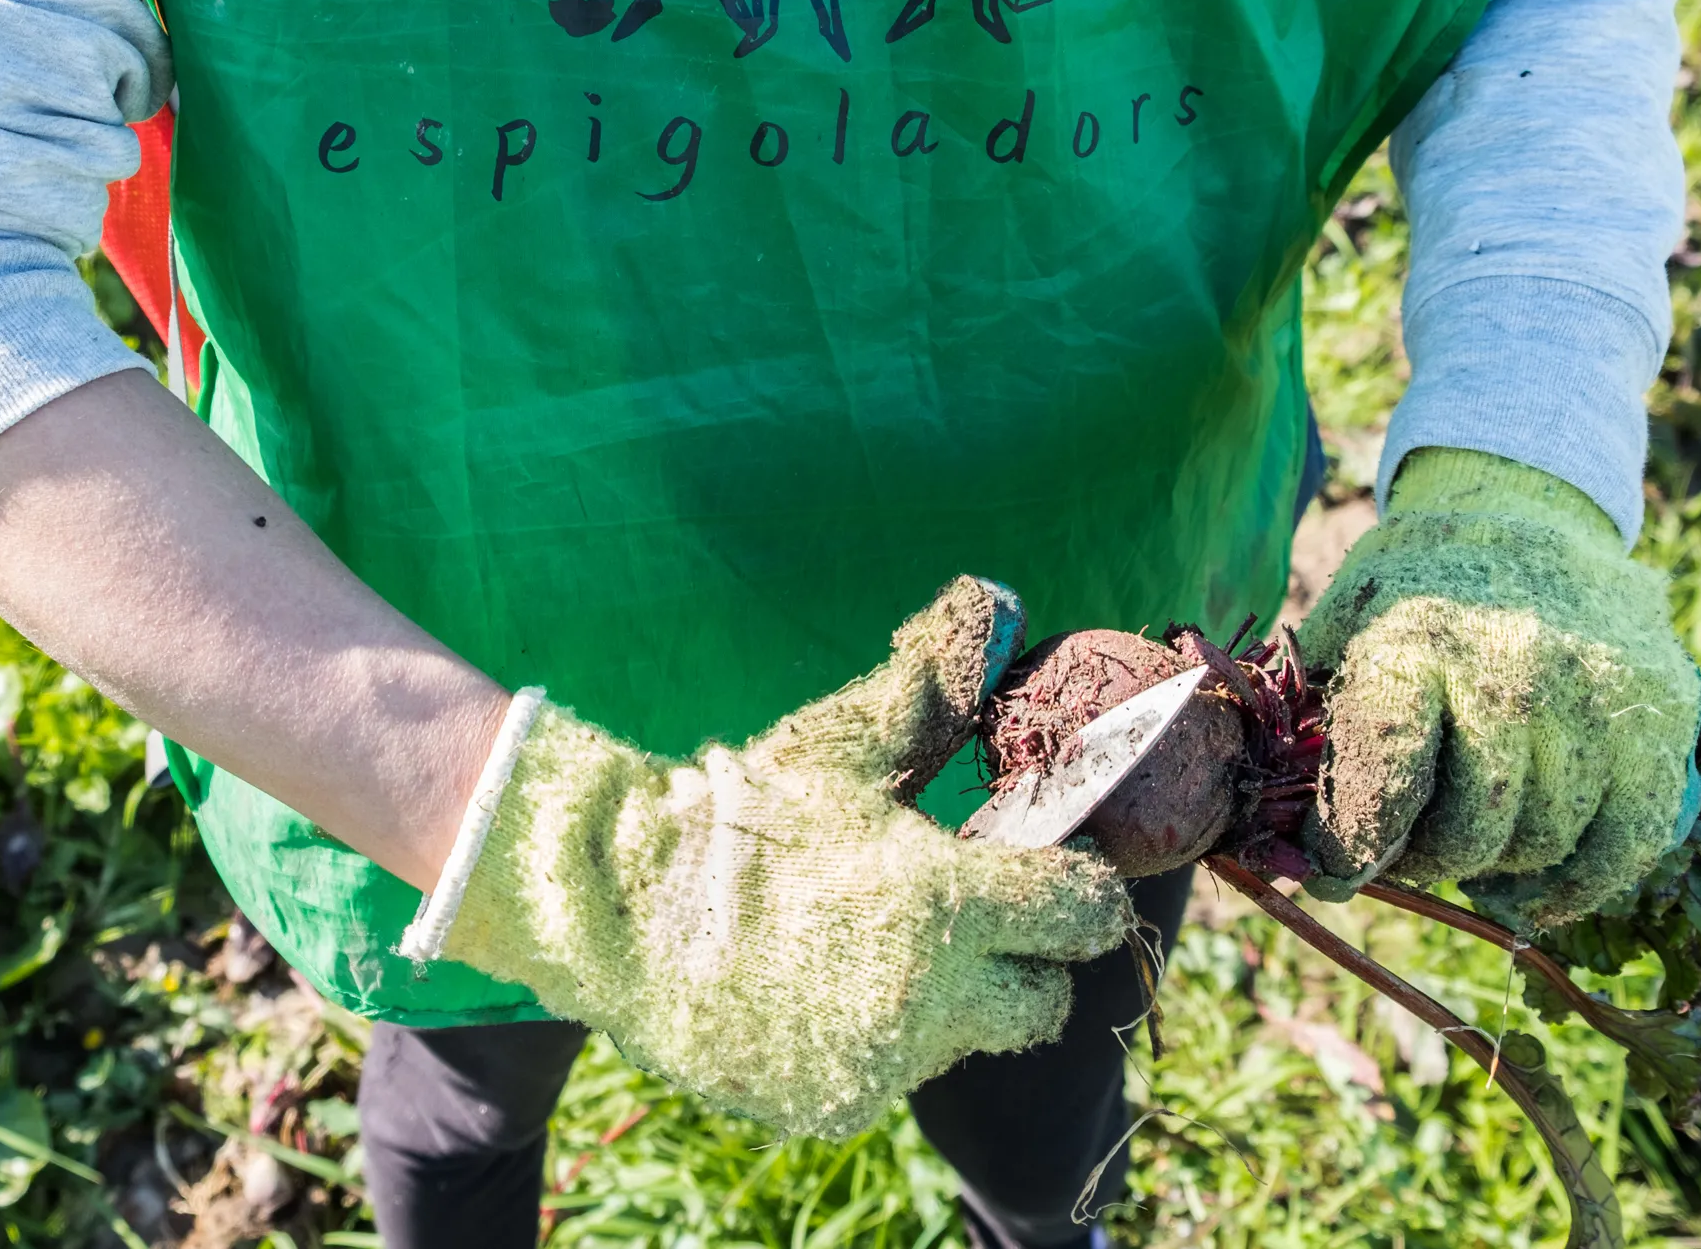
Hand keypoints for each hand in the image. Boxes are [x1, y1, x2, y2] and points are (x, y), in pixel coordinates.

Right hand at [439, 578, 1130, 1139]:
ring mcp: (882, 1062)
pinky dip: (872, 1041)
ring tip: (870, 946)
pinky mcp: (835, 1102)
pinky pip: (890, 1075)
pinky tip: (815, 989)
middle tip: (969, 920)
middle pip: (1044, 1004)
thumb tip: (994, 598)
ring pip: (964, 1041)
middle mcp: (931, 996)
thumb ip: (929, 684)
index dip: (1077, 893)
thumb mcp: (836, 745)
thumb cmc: (738, 814)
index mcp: (946, 899)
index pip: (1082, 917)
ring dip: (946, 1002)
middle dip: (1024, 962)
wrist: (618, 907)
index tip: (1051, 876)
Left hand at [1300, 448, 1700, 926]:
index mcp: (1417, 645)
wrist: (1531, 514)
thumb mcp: (1345, 619)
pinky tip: (1525, 894)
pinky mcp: (1660, 725)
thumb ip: (1309, 714)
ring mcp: (1594, 702)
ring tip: (1457, 851)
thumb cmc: (1419, 585)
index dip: (1350, 846)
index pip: (1383, 783)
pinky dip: (1572, 888)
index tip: (1330, 873)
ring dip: (1489, 870)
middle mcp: (1511, 674)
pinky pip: (1622, 847)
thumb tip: (1266, 827)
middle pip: (1466, 831)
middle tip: (1399, 857)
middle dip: (1421, 862)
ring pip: (1539, 843)